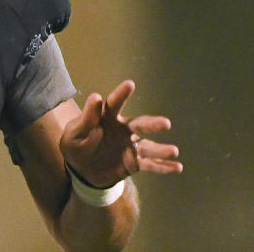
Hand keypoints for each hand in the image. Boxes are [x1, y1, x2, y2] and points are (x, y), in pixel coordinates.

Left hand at [60, 80, 181, 188]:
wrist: (81, 170)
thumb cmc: (76, 145)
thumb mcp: (75, 133)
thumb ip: (87, 118)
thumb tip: (96, 96)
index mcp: (107, 118)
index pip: (114, 104)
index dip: (121, 94)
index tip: (130, 84)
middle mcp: (123, 129)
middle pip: (140, 125)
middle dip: (152, 124)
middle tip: (166, 124)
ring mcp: (131, 146)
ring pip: (148, 146)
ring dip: (162, 149)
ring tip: (173, 151)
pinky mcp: (134, 162)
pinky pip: (150, 164)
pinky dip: (163, 166)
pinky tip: (177, 167)